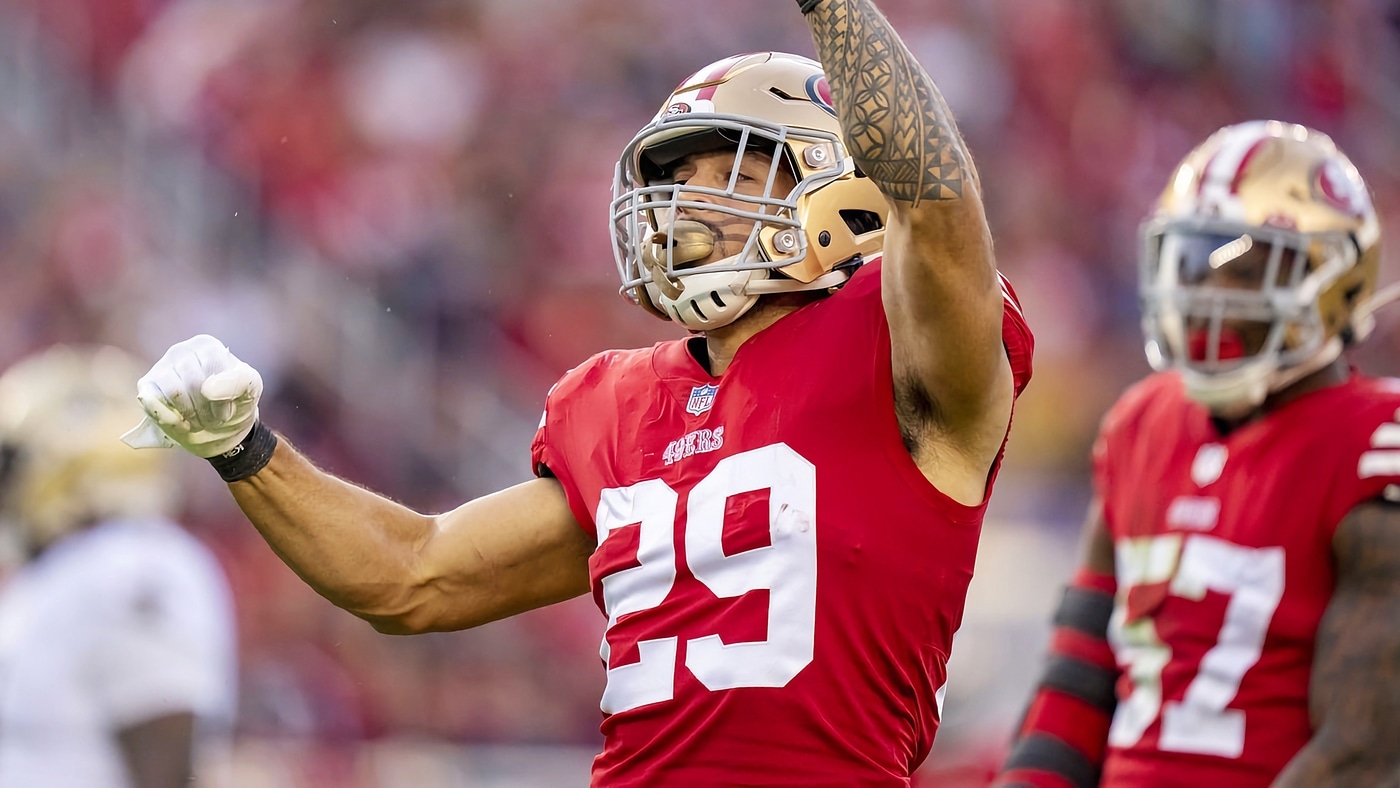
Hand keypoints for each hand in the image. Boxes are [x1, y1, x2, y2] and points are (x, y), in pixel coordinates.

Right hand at [122, 334, 263, 458]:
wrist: (219, 430)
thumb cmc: (235, 402)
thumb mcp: (251, 388)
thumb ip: (238, 382)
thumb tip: (207, 388)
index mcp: (206, 346)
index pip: (212, 367)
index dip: (222, 397)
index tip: (228, 408)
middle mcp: (180, 351)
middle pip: (192, 382)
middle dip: (205, 409)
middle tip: (212, 416)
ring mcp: (161, 368)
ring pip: (172, 392)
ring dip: (189, 415)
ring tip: (198, 418)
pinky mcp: (146, 387)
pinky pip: (150, 400)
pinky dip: (167, 417)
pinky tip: (179, 422)